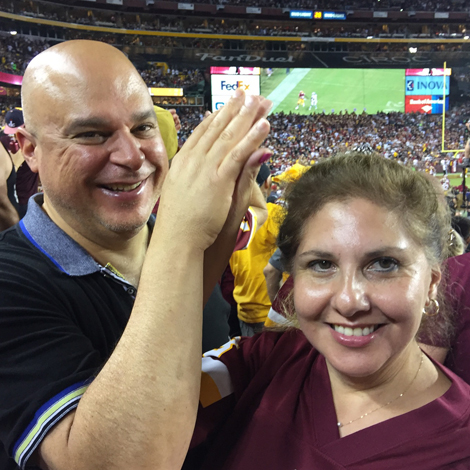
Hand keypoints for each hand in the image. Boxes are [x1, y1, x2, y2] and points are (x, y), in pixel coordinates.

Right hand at [156, 90, 270, 251]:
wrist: (175, 239)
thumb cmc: (180, 220)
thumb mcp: (185, 190)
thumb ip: (197, 172)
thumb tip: (203, 157)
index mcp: (184, 160)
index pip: (204, 131)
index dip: (220, 115)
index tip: (231, 103)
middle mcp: (194, 159)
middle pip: (218, 129)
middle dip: (236, 110)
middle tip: (250, 94)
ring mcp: (205, 169)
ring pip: (229, 137)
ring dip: (246, 117)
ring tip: (259, 102)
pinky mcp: (218, 181)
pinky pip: (238, 155)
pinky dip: (251, 139)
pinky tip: (263, 126)